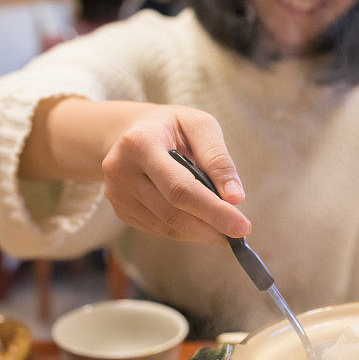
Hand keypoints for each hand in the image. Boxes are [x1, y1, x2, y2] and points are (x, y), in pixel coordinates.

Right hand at [102, 105, 250, 241]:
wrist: (132, 130)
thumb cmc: (172, 127)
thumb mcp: (199, 125)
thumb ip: (218, 159)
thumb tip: (235, 198)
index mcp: (139, 143)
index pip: (180, 188)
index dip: (213, 210)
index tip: (242, 227)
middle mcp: (120, 170)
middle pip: (172, 212)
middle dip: (211, 226)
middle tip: (239, 233)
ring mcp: (116, 193)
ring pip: (166, 226)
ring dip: (201, 232)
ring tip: (225, 229)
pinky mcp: (120, 209)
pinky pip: (159, 229)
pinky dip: (185, 231)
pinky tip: (201, 224)